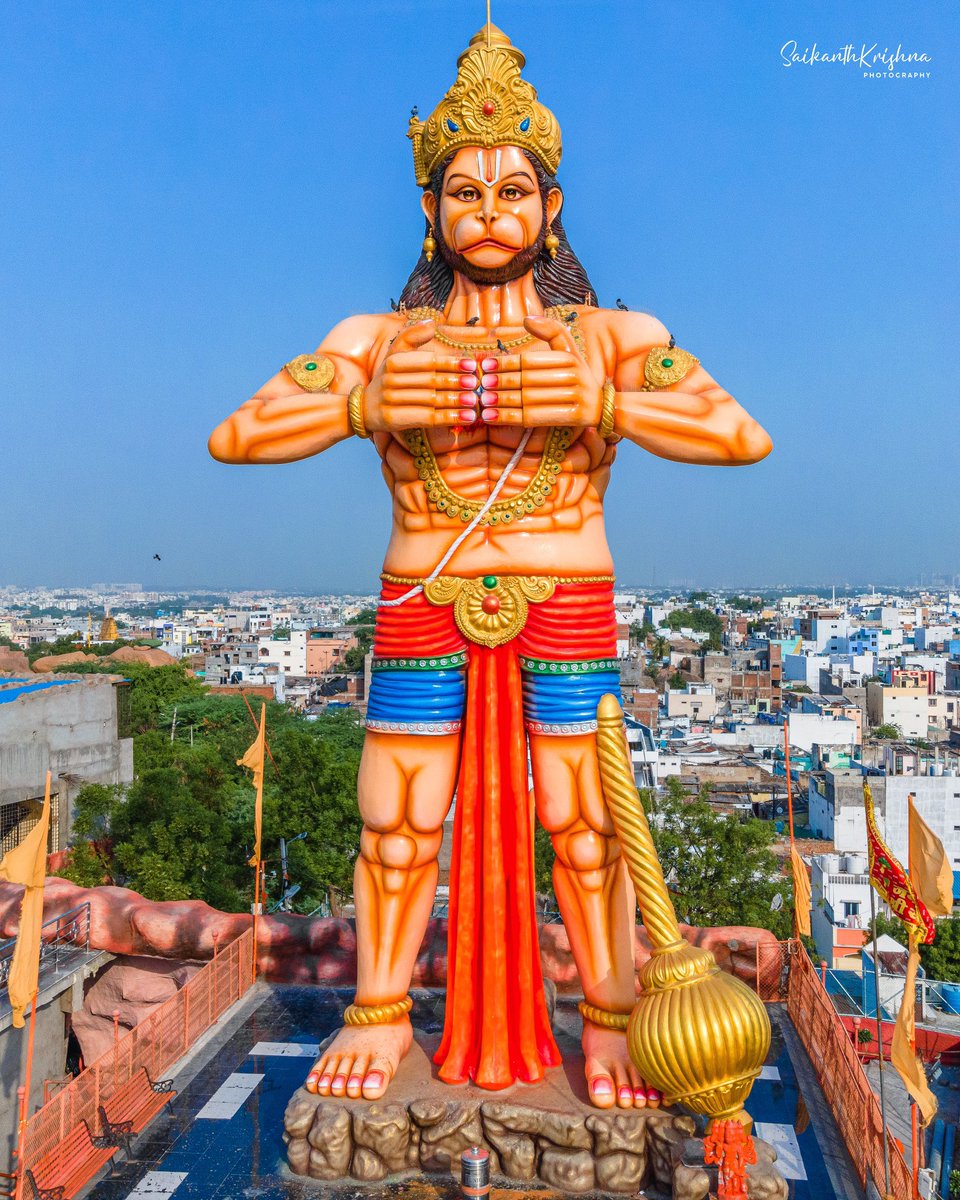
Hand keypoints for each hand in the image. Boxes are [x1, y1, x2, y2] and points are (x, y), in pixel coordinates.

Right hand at [364, 321, 475, 431]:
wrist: (365, 408)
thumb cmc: (388, 379)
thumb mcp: (395, 354)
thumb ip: (412, 337)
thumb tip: (432, 323)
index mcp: (394, 361)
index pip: (427, 361)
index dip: (450, 363)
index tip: (471, 365)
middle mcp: (390, 380)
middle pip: (430, 381)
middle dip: (456, 382)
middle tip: (477, 383)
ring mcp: (391, 400)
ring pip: (430, 400)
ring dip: (455, 401)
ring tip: (475, 401)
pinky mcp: (394, 420)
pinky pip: (426, 418)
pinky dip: (448, 418)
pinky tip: (466, 417)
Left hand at [486, 316, 602, 427]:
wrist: (604, 407)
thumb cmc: (578, 378)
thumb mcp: (570, 353)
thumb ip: (552, 332)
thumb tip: (526, 318)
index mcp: (571, 358)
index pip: (531, 360)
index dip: (506, 363)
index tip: (485, 365)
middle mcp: (576, 376)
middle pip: (528, 380)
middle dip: (501, 382)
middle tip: (480, 384)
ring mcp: (577, 398)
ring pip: (529, 400)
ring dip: (502, 401)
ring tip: (482, 401)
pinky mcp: (575, 418)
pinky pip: (535, 418)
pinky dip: (510, 418)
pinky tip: (492, 417)